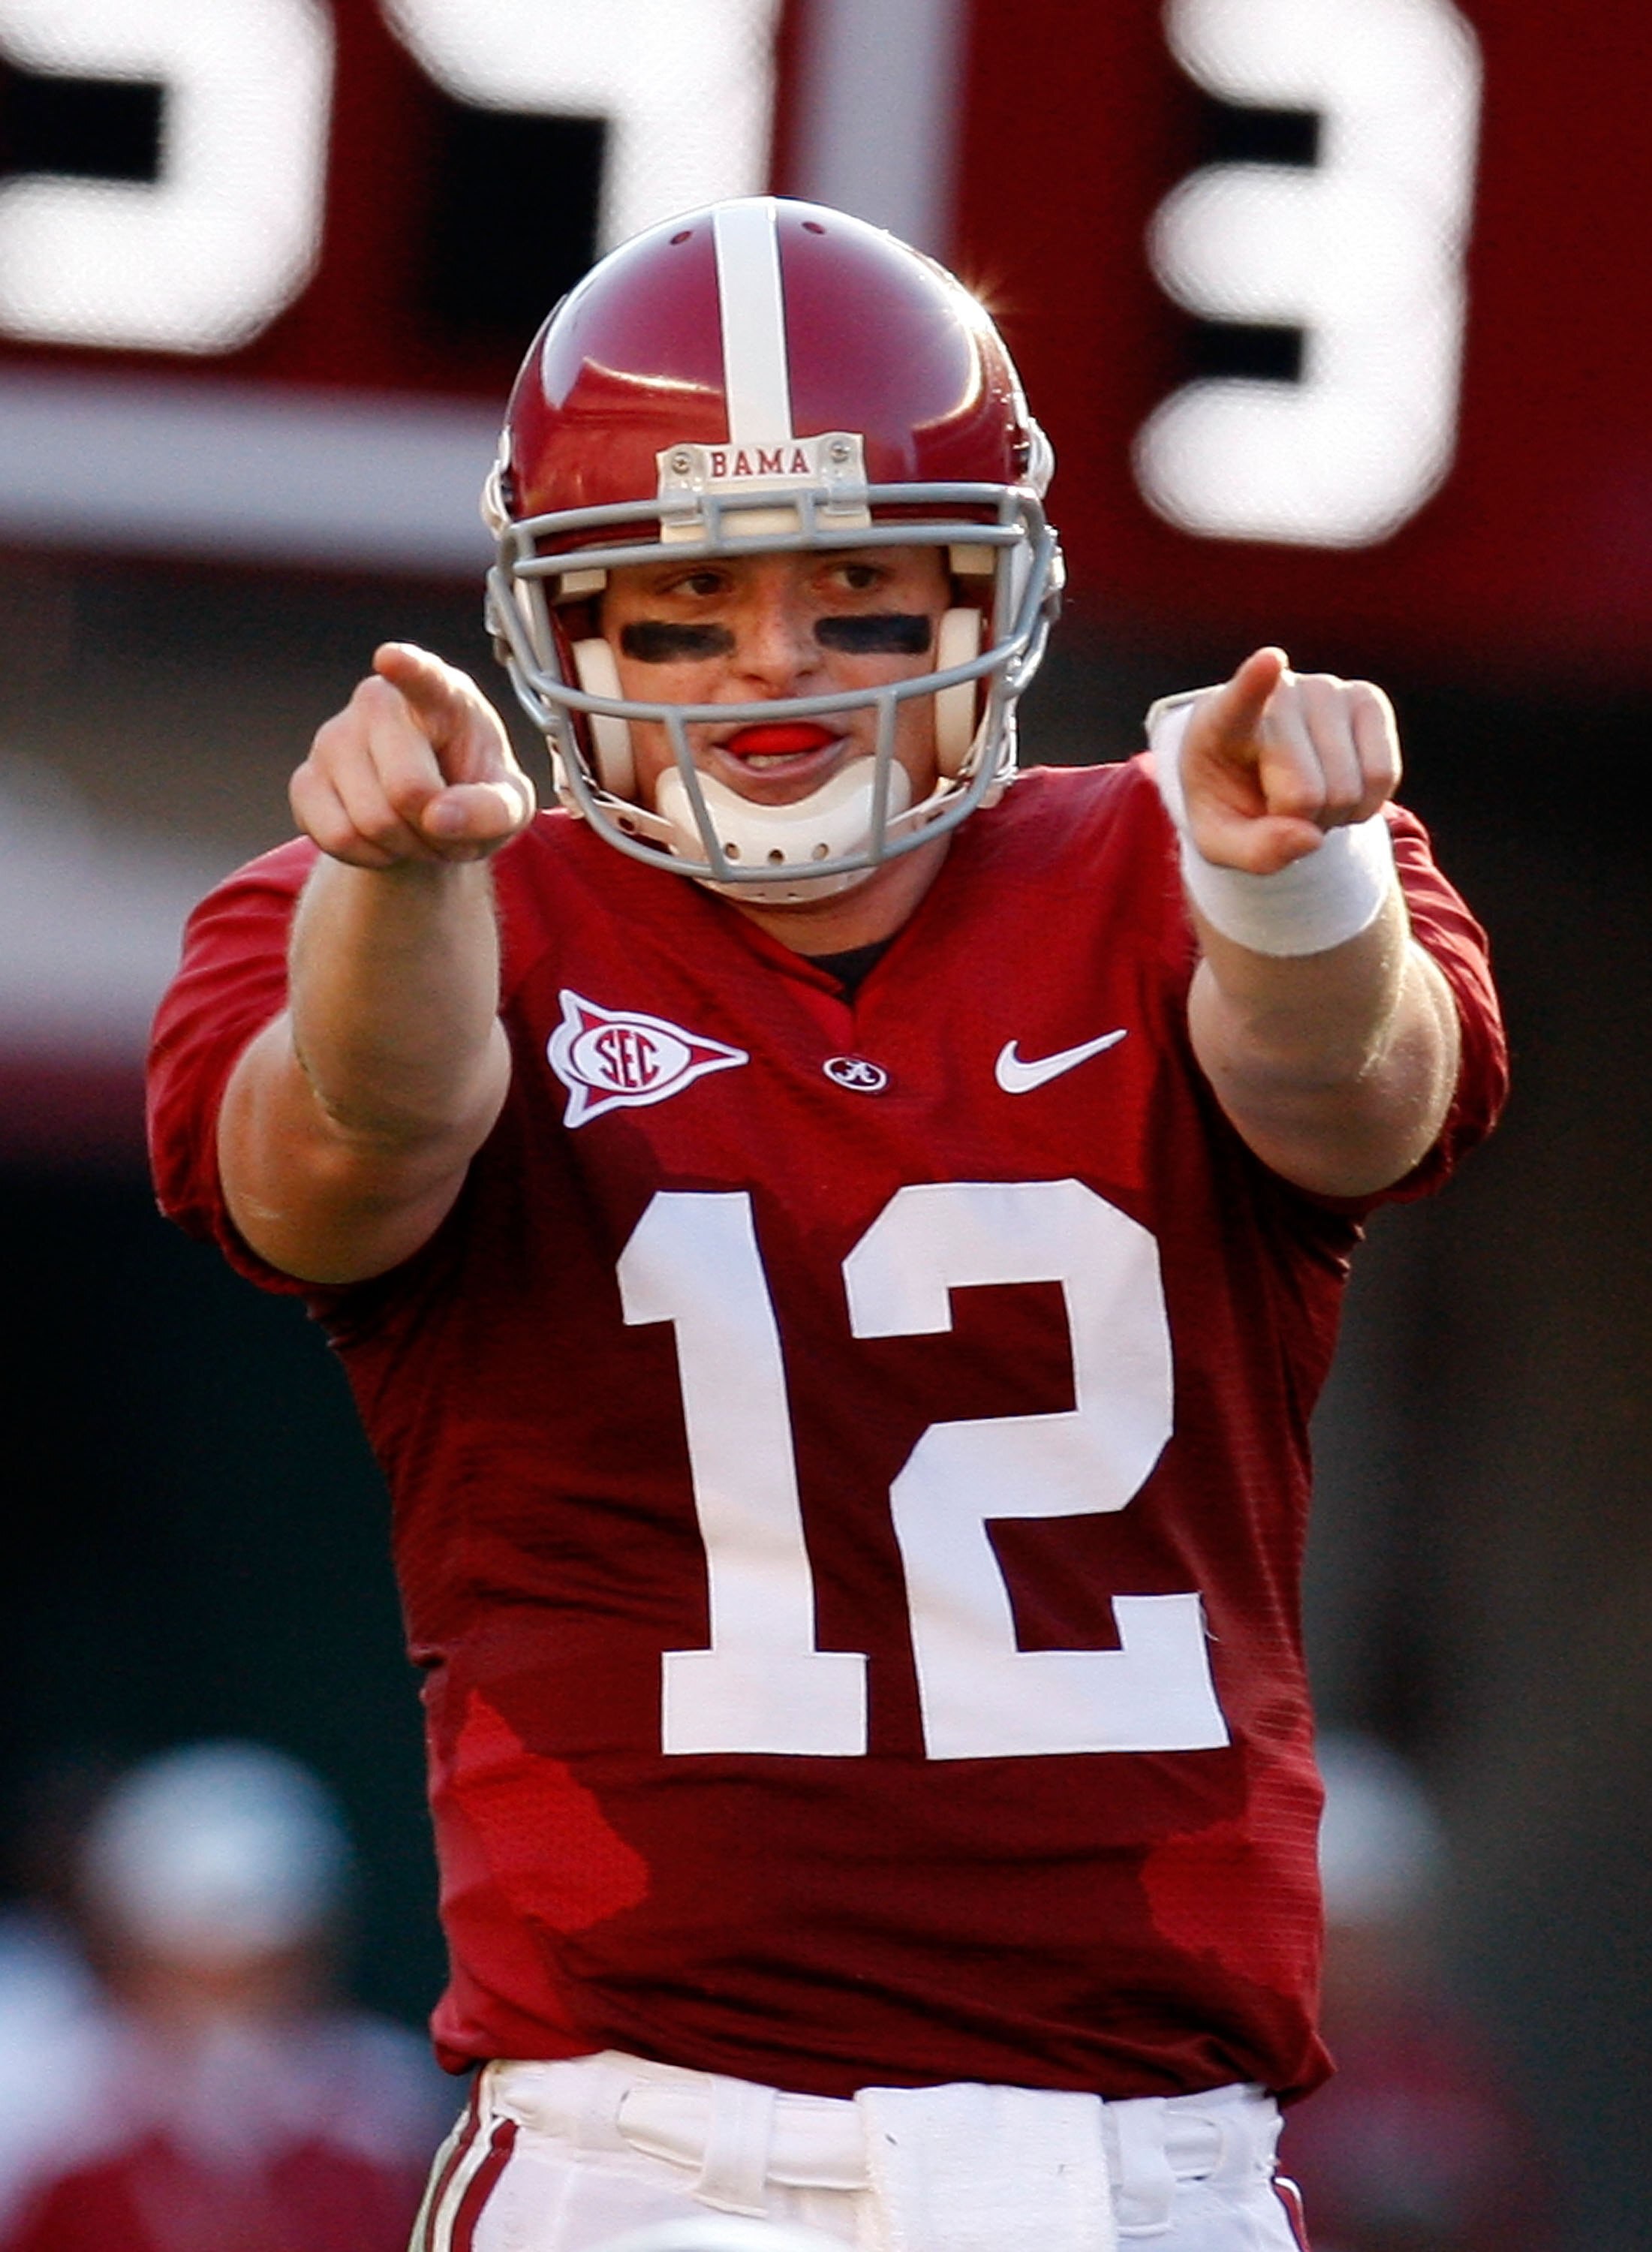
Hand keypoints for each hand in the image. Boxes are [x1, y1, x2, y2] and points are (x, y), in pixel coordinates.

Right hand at [291, 643, 534, 868]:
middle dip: (433, 829)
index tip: (391, 659)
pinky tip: (382, 840)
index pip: (424, 677)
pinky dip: (370, 857)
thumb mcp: (510, 807)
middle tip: (444, 825)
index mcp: (442, 695)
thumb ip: (493, 810)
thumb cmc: (474, 794)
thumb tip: (439, 816)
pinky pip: (337, 838)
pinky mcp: (305, 780)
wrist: (430, 818)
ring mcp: (334, 738)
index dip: (409, 669)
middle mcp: (379, 703)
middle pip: (407, 789)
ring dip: (404, 847)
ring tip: (416, 830)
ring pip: (369, 822)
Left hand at [1178, 647, 1400, 875]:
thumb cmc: (1233, 805)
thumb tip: (1310, 837)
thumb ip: (1254, 851)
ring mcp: (1326, 689)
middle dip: (1299, 825)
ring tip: (1306, 795)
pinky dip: (1365, 805)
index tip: (1270, 662)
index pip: (1240, 702)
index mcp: (1221, 722)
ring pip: (1348, 790)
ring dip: (1332, 817)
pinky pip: (1383, 775)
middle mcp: (1278, 694)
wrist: (1260, 777)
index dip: (1256, 684)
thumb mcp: (1222, 843)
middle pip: (1306, 795)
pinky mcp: (1367, 698)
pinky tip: (1340, 787)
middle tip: (1280, 808)